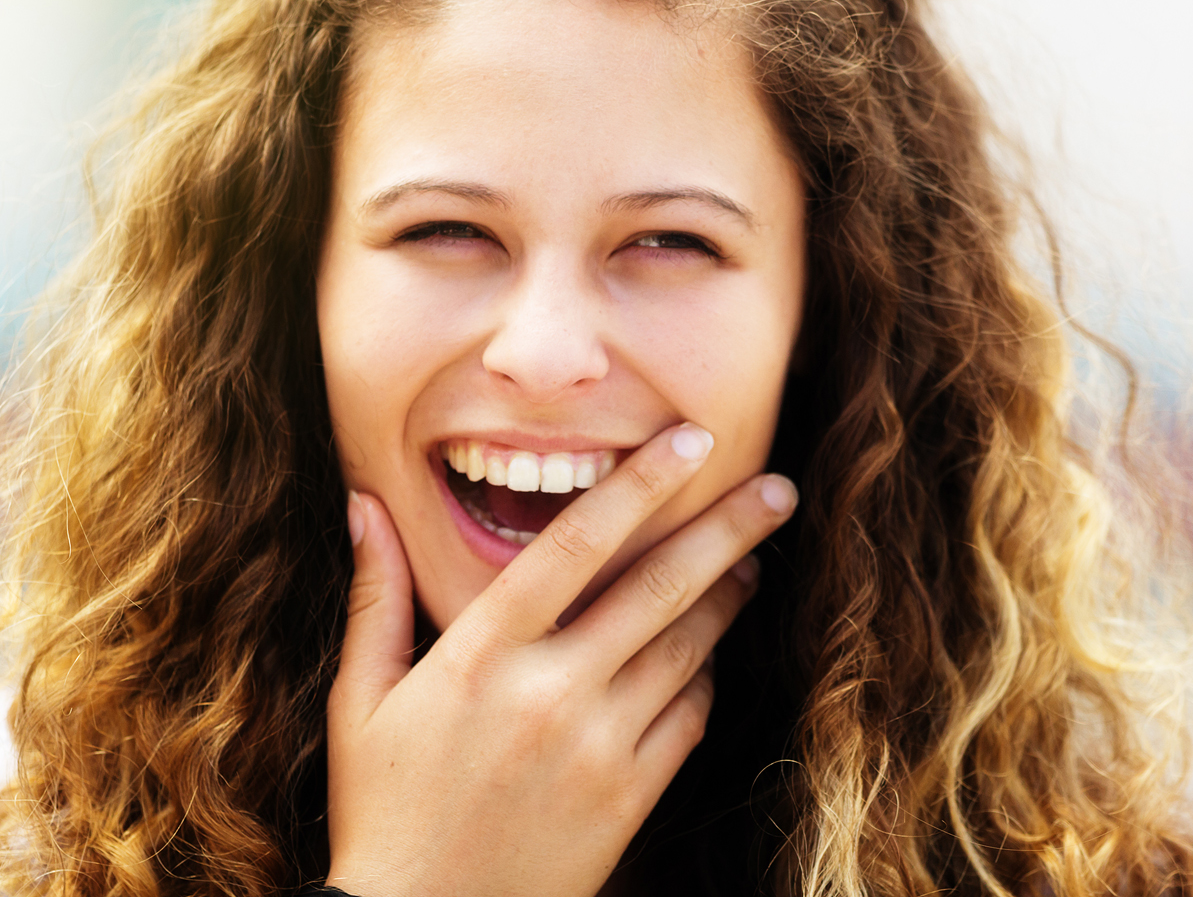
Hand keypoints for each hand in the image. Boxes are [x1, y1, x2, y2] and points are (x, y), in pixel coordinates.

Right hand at [325, 423, 797, 896]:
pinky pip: (690, 717)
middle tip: (778, 488)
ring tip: (753, 562)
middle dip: (727, 529)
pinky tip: (707, 654)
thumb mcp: (361, 700)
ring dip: (728, 597)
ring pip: (687, 649)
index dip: (640, 484)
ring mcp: (597, 747)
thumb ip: (375, 594)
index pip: (574, 545)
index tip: (692, 440)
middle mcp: (548, 691)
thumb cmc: (385, 806)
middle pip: (658, 588)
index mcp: (480, 655)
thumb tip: (364, 502)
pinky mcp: (629, 796)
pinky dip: (705, 677)